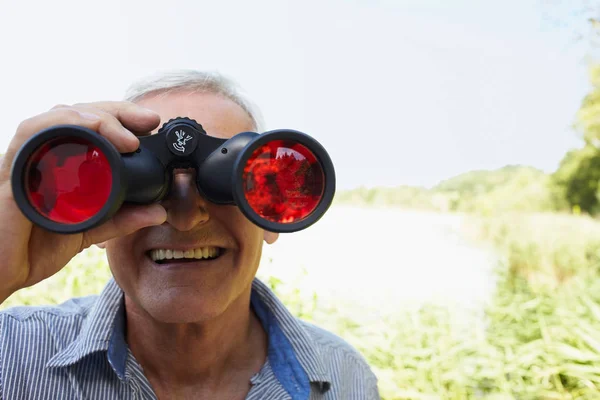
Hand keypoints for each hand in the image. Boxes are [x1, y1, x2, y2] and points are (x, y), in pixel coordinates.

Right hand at [0, 101, 166, 301]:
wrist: (1, 274)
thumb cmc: (35, 247)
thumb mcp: (89, 229)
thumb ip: (121, 219)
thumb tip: (158, 212)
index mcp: (59, 161)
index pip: (90, 125)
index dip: (121, 117)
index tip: (151, 122)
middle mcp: (41, 154)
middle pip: (77, 113)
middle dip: (117, 111)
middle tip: (149, 121)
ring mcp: (25, 161)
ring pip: (56, 118)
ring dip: (95, 118)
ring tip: (127, 137)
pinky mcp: (11, 174)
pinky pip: (29, 137)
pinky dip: (60, 126)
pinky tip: (88, 128)